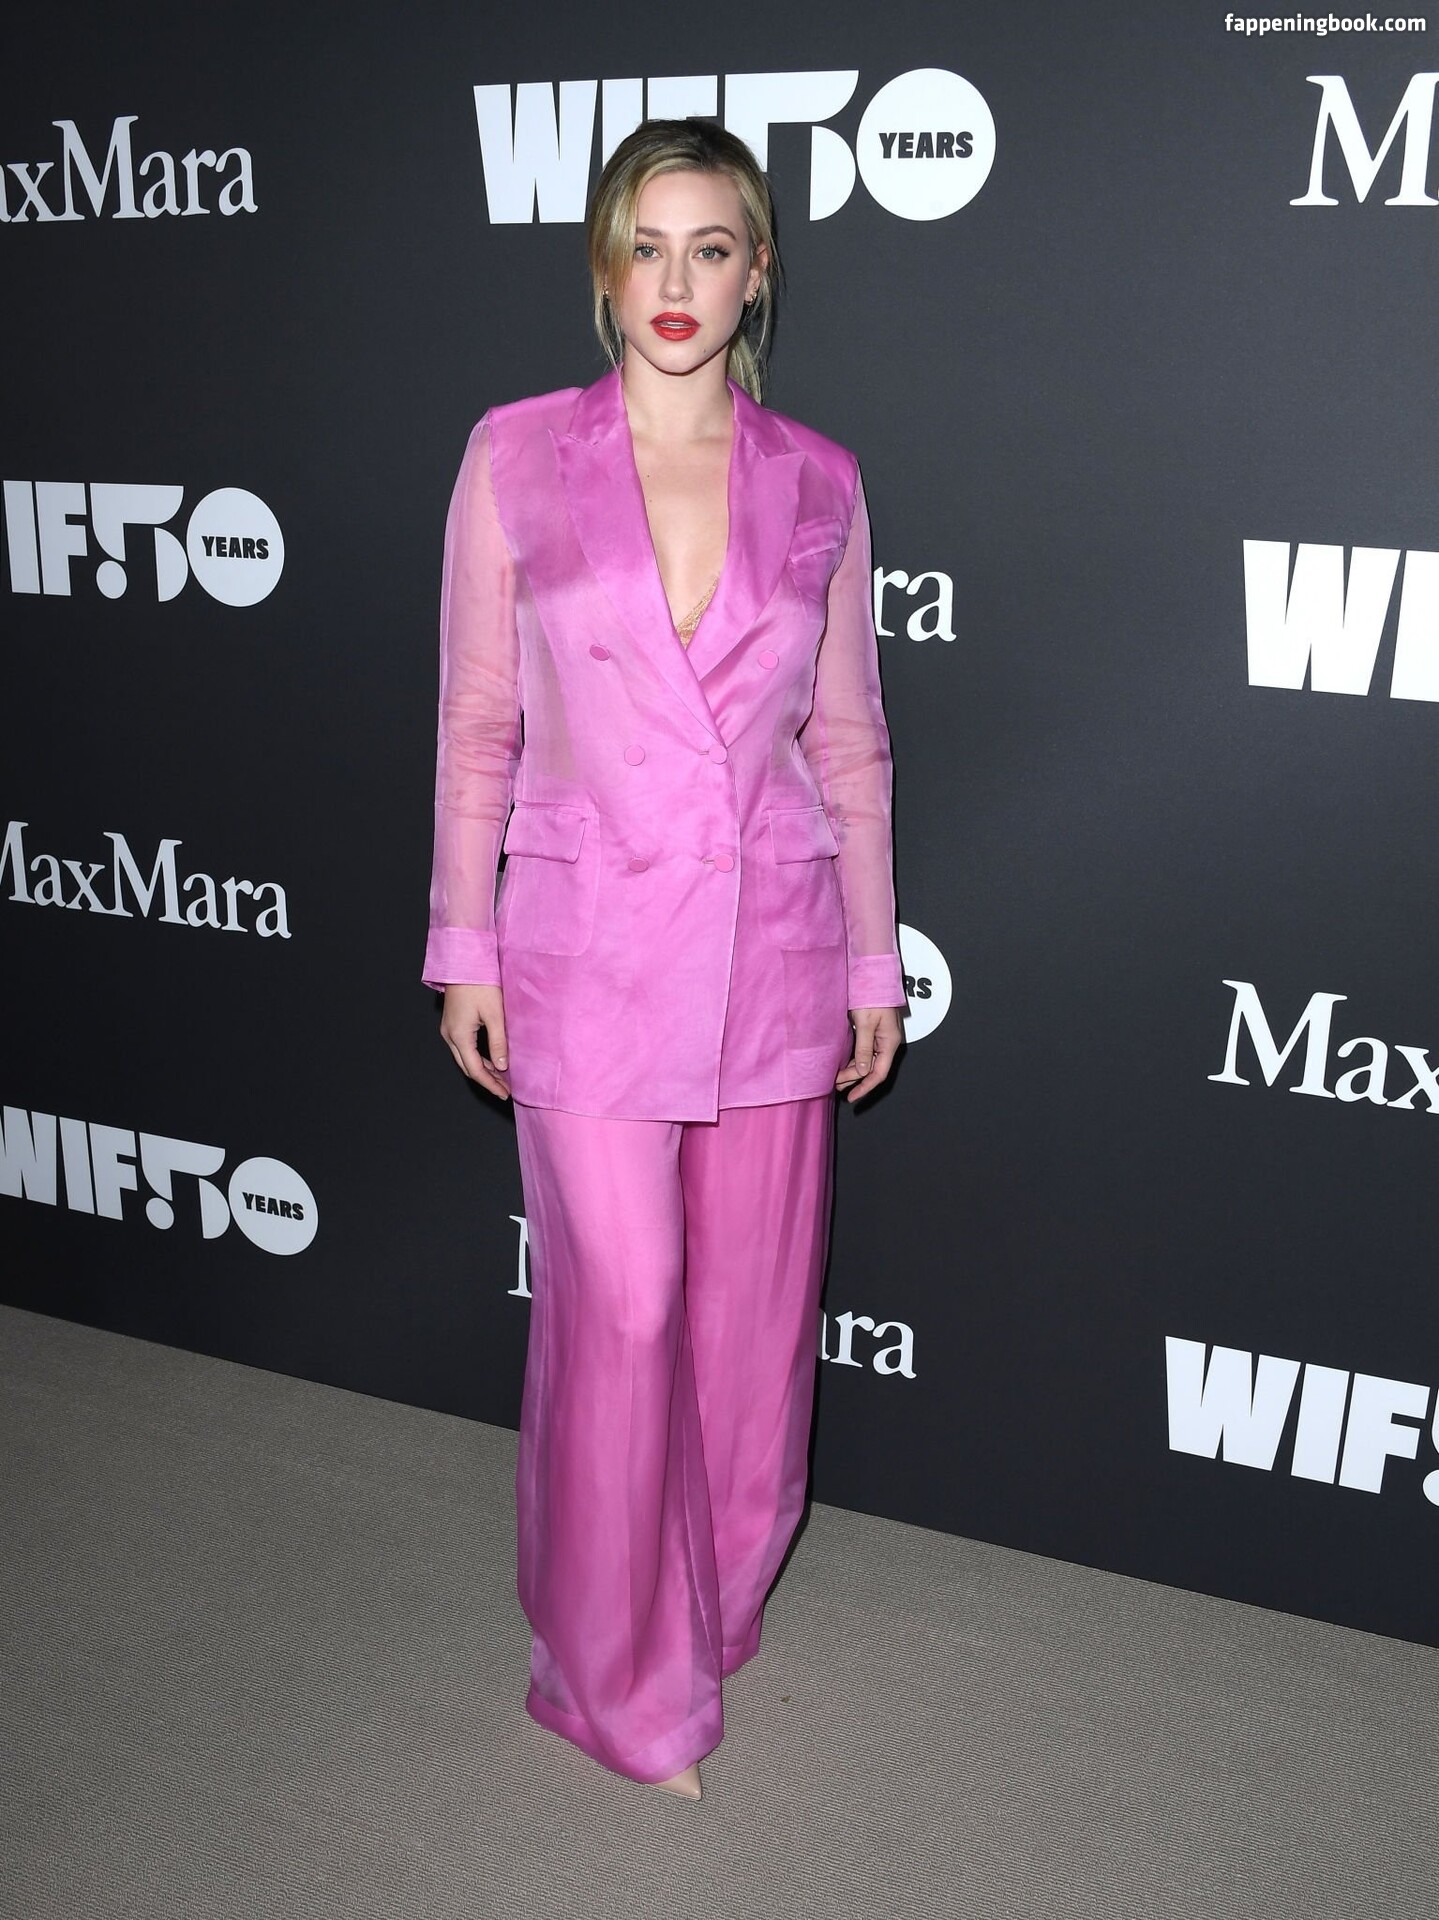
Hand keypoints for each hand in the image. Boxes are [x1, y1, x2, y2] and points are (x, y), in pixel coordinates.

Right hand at [439, 983, 510, 1100]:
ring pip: (465, 1058)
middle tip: (504, 1089)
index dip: (490, 1083)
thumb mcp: (495, 1014)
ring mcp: (449, 1029)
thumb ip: (498, 1042)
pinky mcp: (453, 1023)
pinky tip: (491, 1060)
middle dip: (486, 1080)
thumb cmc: (480, 984)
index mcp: (459, 1035)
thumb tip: (502, 1066)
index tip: (504, 1093)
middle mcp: (449, 1035)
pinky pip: (464, 1047)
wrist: (464, 962)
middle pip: (468, 1066)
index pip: (475, 1070)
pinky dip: (478, 1057)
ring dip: (483, 1068)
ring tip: (501, 1077)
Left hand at [835, 1005, 903, 1104]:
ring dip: (853, 1071)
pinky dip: (854, 1060)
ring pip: (868, 1061)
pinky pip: (865, 1052)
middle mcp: (887, 1043)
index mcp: (889, 1042)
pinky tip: (844, 1065)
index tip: (852, 1097)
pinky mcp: (873, 1032)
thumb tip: (861, 1071)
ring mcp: (881, 1038)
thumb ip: (864, 1048)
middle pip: (872, 1069)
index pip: (879, 1073)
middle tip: (837, 1086)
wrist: (873, 977)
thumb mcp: (866, 1024)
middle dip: (855, 1080)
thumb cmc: (872, 996)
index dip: (865, 1087)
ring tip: (838, 1080)